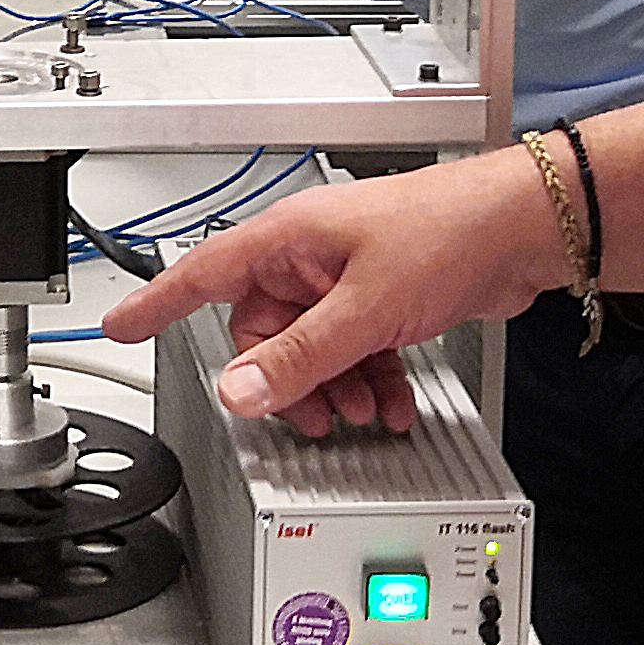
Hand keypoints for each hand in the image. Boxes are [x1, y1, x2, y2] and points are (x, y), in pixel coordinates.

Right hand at [97, 147, 557, 431]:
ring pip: (313, 348)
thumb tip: (242, 390)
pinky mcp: (384, 299)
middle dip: (288, 380)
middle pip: (264, 332)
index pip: (201, 274)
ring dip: (333, 387)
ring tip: (362, 414)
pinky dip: (368, 379)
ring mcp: (348, 278)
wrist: (524, 230)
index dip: (155, 303)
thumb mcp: (363, 309)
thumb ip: (300, 357)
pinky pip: (354, 350)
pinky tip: (391, 405)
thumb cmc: (450, 229)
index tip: (119, 327)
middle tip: (309, 415)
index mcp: (288, 239)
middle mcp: (311, 256)